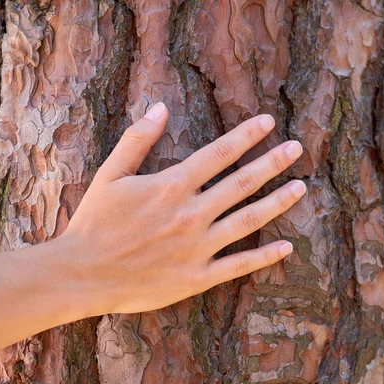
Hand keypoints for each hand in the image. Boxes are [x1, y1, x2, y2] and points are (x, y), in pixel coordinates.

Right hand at [61, 102, 304, 314]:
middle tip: (297, 149)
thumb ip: (137, 139)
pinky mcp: (197, 277)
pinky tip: (286, 245)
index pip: (220, 153)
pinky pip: (239, 265)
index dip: (247, 135)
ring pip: (248, 220)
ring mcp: (198, 247)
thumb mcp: (110, 174)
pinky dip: (265, 256)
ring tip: (301, 188)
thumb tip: (160, 106)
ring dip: (278, 202)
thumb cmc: (94, 223)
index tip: (268, 123)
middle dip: (273, 162)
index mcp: (172, 186)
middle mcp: (191, 213)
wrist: (82, 274)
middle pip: (242, 183)